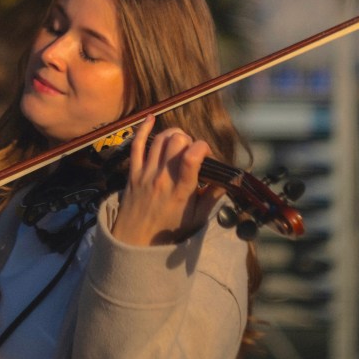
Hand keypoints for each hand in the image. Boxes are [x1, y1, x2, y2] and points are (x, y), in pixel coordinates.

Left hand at [111, 116, 216, 246]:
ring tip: (180, 143)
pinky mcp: (133, 172)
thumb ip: (212, 198)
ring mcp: (146, 173)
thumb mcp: (196, 219)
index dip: (202, 147)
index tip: (207, 154)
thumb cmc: (168, 232)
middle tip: (191, 152)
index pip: (191, 157)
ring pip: (160, 139)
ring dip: (173, 134)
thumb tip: (225, 181)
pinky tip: (151, 118)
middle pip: (176, 141)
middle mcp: (163, 178)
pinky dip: (143, 129)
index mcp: (181, 190)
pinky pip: (136, 145)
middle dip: (189, 140)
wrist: (134, 241)